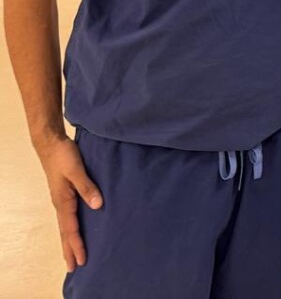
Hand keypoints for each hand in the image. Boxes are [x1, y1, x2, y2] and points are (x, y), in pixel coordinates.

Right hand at [34, 135, 102, 270]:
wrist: (51, 144)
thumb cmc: (64, 156)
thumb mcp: (77, 170)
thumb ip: (87, 187)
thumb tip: (97, 205)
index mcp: (63, 202)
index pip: (71, 229)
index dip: (77, 245)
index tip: (82, 260)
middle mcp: (60, 204)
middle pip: (65, 232)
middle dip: (70, 250)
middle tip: (74, 268)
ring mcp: (61, 200)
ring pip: (65, 226)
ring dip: (69, 242)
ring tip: (73, 256)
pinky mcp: (64, 194)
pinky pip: (67, 217)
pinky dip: (70, 229)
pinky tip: (75, 230)